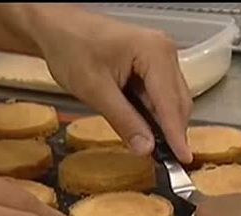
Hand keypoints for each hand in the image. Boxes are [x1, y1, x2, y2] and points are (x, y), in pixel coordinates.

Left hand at [33, 5, 193, 162]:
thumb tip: (147, 148)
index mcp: (154, 52)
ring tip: (156, 149)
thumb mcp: (96, 90)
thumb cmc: (71, 48)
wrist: (56, 28)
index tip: (183, 159)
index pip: (170, 103)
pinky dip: (155, 114)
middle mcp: (164, 51)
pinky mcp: (152, 64)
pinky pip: (160, 95)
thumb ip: (125, 120)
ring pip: (171, 100)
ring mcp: (160, 56)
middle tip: (168, 161)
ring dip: (164, 124)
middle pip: (177, 102)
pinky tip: (147, 129)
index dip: (177, 135)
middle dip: (173, 132)